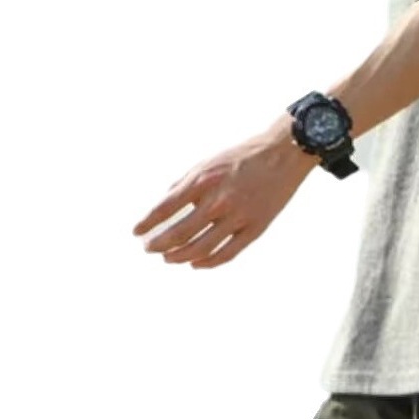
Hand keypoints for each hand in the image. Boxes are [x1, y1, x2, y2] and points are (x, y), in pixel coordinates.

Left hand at [133, 116, 318, 269]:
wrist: (282, 155)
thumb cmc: (241, 157)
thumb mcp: (208, 162)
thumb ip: (186, 184)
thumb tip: (166, 204)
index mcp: (202, 181)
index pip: (165, 208)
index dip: (147, 223)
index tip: (136, 232)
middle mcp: (218, 201)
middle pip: (179, 233)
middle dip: (158, 243)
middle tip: (148, 248)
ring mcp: (237, 217)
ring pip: (201, 248)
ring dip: (179, 256)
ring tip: (168, 258)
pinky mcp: (254, 229)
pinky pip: (226, 253)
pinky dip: (207, 262)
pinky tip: (195, 263)